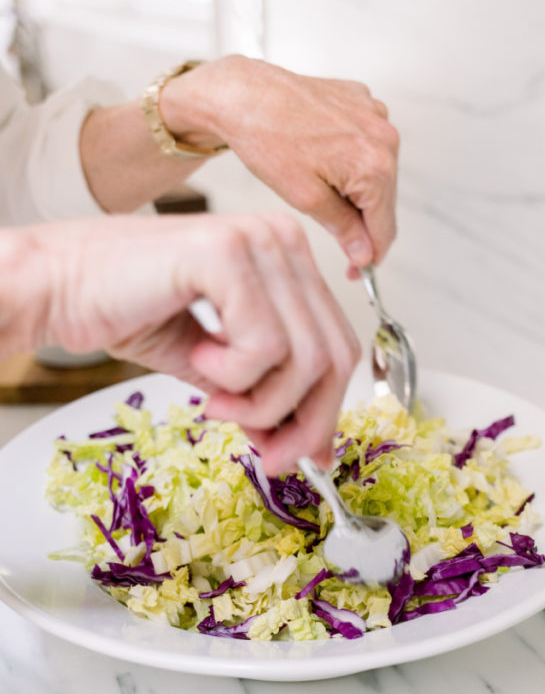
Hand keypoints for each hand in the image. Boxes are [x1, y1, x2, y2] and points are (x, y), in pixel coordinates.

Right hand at [28, 213, 360, 472]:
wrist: (57, 287)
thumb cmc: (130, 312)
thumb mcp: (217, 365)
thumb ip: (267, 394)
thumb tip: (312, 448)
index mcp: (288, 258)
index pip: (338, 345)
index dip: (326, 410)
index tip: (303, 454)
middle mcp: (283, 239)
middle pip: (334, 355)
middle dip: (302, 421)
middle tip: (265, 452)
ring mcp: (258, 240)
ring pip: (305, 357)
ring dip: (260, 403)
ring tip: (214, 401)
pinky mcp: (226, 252)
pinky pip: (265, 345)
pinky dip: (233, 374)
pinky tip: (198, 356)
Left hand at [161, 56, 399, 274]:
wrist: (243, 94)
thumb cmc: (267, 138)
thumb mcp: (305, 198)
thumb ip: (344, 229)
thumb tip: (365, 253)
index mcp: (374, 164)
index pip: (385, 227)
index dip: (371, 255)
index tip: (357, 270)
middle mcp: (385, 137)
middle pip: (385, 200)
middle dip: (364, 224)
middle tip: (338, 242)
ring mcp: (376, 115)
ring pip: (378, 173)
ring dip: (358, 191)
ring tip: (321, 190)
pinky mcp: (363, 101)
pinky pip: (368, 144)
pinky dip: (352, 160)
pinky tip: (324, 160)